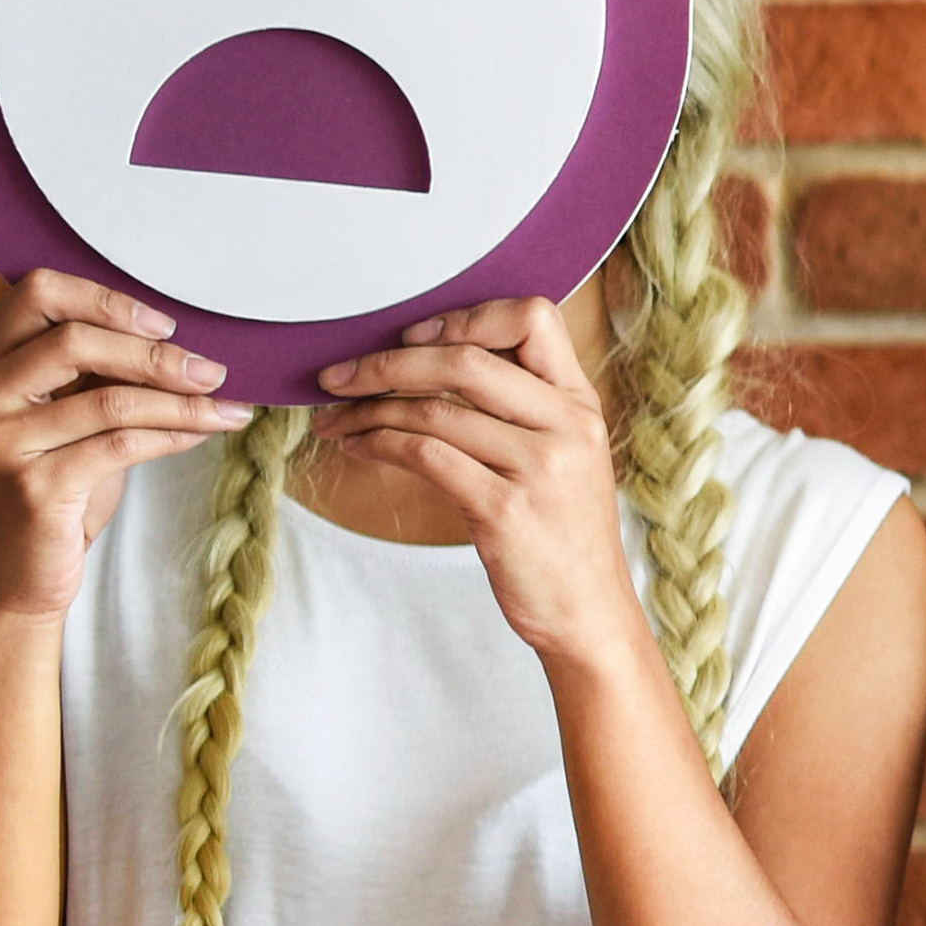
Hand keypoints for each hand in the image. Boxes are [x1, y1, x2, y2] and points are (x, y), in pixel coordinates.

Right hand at [0, 269, 235, 622]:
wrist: (22, 576)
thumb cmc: (56, 486)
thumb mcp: (66, 418)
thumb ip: (94, 373)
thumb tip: (183, 337)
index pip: (35, 295)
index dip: (105, 299)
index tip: (164, 323)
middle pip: (73, 340)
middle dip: (156, 354)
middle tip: (213, 369)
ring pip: (110, 400)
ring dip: (183, 401)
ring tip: (227, 405)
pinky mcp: (30, 487)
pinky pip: (121, 444)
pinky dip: (175, 434)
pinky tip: (206, 433)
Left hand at [316, 296, 652, 672]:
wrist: (588, 609)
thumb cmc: (562, 531)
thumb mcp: (563, 455)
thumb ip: (521, 407)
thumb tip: (430, 363)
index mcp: (581, 403)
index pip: (533, 317)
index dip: (465, 317)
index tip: (415, 338)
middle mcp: (568, 426)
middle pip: (466, 359)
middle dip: (387, 361)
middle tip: (340, 375)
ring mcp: (539, 467)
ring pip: (434, 410)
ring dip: (368, 410)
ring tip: (337, 420)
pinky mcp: (505, 509)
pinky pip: (425, 456)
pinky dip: (378, 444)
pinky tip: (358, 447)